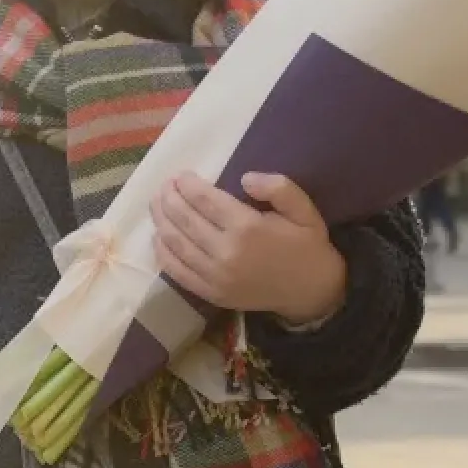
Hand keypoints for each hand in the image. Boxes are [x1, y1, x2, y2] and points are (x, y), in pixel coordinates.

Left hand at [151, 171, 346, 326]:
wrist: (311, 292)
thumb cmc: (306, 245)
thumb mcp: (304, 210)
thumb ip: (279, 188)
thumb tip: (244, 178)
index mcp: (247, 228)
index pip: (204, 200)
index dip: (187, 185)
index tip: (180, 175)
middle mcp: (226, 252)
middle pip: (184, 219)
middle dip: (169, 198)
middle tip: (164, 185)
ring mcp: (215, 276)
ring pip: (175, 243)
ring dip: (161, 220)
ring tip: (157, 203)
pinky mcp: (210, 293)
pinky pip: (177, 272)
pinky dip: (162, 252)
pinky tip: (158, 236)